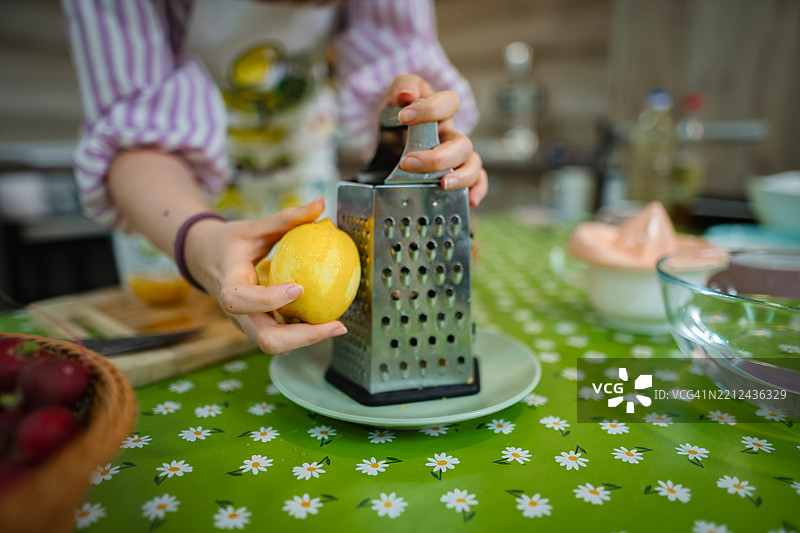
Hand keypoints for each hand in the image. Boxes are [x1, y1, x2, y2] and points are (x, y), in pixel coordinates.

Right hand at [184, 198, 346, 354]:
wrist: (205, 261)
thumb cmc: (230, 243)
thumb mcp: (253, 227)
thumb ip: (286, 217)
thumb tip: (321, 204)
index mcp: (228, 283)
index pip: (239, 299)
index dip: (267, 299)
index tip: (298, 288)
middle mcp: (236, 312)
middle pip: (264, 338)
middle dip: (302, 337)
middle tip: (336, 324)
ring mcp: (247, 324)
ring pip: (275, 345)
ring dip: (307, 339)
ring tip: (337, 326)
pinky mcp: (258, 327)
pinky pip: (281, 338)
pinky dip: (304, 334)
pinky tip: (327, 321)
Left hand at [381, 74, 487, 206]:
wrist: (391, 134)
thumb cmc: (400, 112)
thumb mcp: (397, 94)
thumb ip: (403, 86)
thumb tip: (406, 96)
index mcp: (442, 112)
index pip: (449, 103)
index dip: (430, 109)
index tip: (404, 117)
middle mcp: (452, 135)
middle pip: (461, 144)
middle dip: (437, 156)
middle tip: (408, 162)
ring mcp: (457, 156)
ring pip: (472, 164)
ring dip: (462, 175)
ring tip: (443, 184)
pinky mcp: (455, 173)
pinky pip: (477, 181)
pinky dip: (478, 189)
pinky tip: (471, 200)